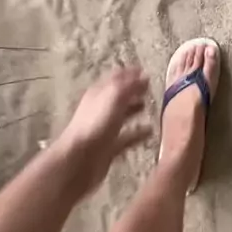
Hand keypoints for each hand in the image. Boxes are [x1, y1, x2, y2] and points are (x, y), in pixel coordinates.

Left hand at [56, 67, 151, 199]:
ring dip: (135, 110)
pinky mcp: (109, 147)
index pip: (115, 77)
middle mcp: (100, 108)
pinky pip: (126, 137)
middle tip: (149, 88)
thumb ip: (129, 85)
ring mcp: (104, 128)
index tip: (144, 70)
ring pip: (122, 115)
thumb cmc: (96, 124)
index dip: (129, 73)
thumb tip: (142, 75)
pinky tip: (151, 132)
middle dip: (133, 91)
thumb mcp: (114, 97)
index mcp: (99, 93)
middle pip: (119, 95)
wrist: (79, 160)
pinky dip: (138, 133)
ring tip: (152, 107)